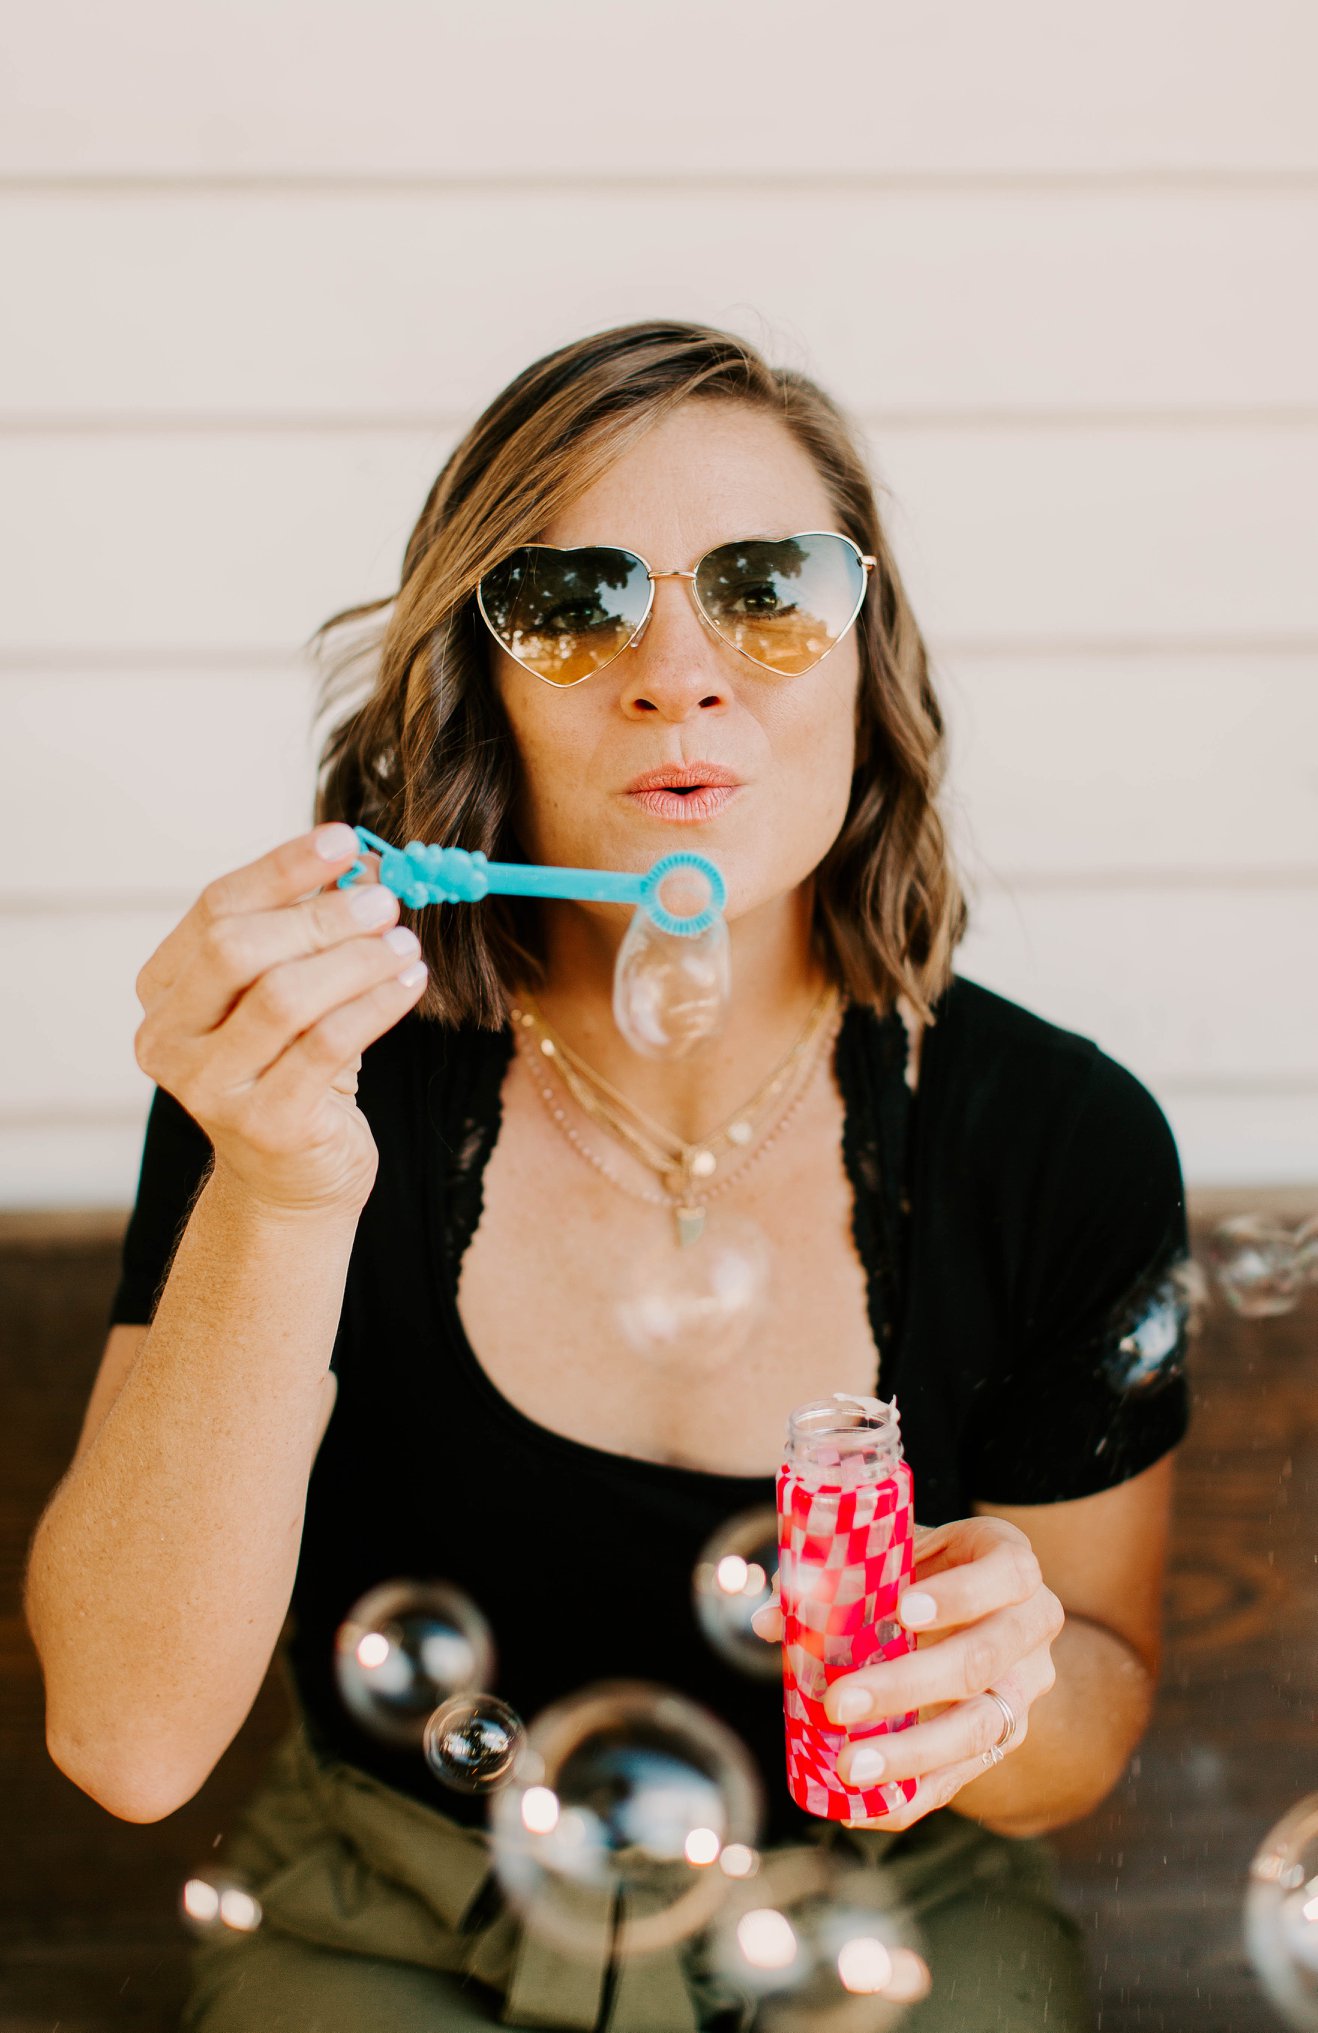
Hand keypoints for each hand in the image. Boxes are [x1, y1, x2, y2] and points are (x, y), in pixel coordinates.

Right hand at [133, 823, 427, 1217]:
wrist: (293, 1182)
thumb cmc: (294, 1071)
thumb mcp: (289, 995)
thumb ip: (308, 935)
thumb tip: (368, 865)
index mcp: (164, 992)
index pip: (216, 909)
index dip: (283, 869)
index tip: (345, 839)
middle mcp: (169, 1040)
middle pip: (237, 950)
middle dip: (318, 917)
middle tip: (384, 900)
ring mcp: (210, 1088)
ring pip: (283, 999)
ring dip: (354, 960)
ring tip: (405, 943)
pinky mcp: (264, 1126)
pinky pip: (327, 1048)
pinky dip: (375, 1006)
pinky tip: (411, 984)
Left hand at [752, 1515, 1063, 1830]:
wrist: (988, 1614)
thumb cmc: (931, 1571)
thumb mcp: (901, 1555)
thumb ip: (840, 1577)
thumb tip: (770, 1621)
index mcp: (1012, 1565)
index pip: (1008, 1573)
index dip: (961, 1594)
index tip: (903, 1609)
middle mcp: (1032, 1628)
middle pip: (984, 1659)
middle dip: (908, 1685)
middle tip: (839, 1703)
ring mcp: (1024, 1689)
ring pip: (980, 1727)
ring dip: (910, 1753)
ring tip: (849, 1769)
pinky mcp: (1005, 1739)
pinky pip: (963, 1776)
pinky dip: (911, 1794)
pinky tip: (862, 1807)